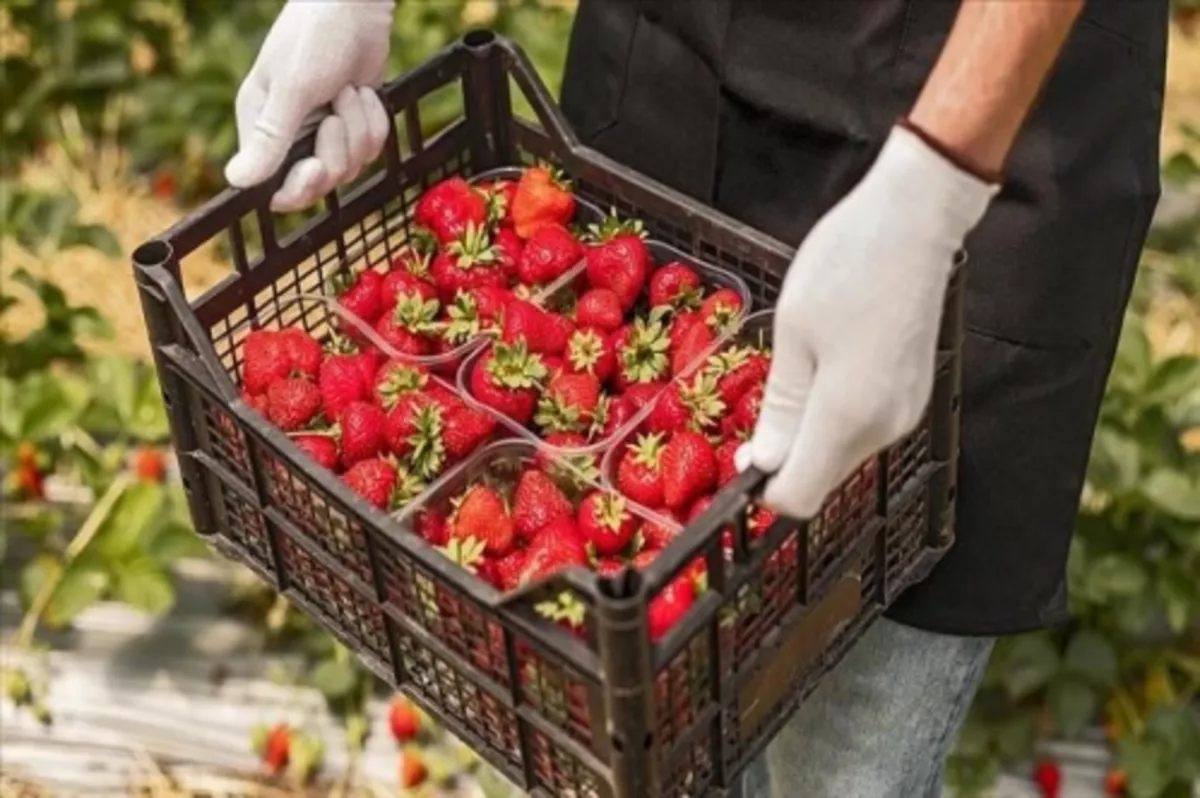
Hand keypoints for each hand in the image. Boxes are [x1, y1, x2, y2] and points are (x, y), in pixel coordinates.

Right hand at [225, 0, 394, 212]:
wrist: (355, 8)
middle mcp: (291, 135)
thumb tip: (237, 180)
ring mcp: (323, 132)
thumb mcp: (292, 88)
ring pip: (351, 166)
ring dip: (358, 129)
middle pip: (321, 182)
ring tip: (348, 91)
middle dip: (337, 151)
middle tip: (335, 115)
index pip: (276, 188)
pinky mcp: (352, 125)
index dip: (300, 188)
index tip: (318, 167)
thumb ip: (270, 137)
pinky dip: (374, 121)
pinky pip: (371, 147)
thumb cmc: (315, 37)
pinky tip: (365, 92)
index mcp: (262, 127)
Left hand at [741, 125, 998, 518]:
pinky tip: (823, 370)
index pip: (799, 496)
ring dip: (808, 434)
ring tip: (795, 371)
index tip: (740, 457)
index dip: (762, 490)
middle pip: (821, 478)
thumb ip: (781, 409)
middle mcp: (883, 428)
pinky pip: (862, 427)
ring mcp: (904, 412)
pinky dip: (834, 416)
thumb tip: (763, 464)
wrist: (917, 219)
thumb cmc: (848, 264)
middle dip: (784, 459)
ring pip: (840, 453)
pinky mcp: (912, 394)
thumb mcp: (793, 335)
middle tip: (758, 405)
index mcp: (847, 418)